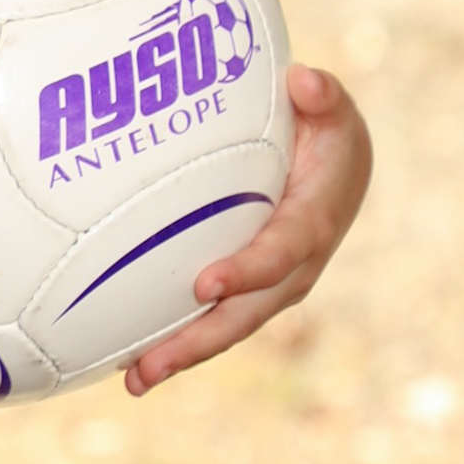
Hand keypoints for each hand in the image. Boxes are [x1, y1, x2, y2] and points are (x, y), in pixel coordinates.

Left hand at [124, 64, 371, 395]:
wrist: (333, 162)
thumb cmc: (324, 128)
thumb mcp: (330, 108)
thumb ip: (321, 96)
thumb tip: (304, 83)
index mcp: (316, 222)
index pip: (282, 252)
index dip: (247, 271)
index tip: (204, 284)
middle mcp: (295, 267)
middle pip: (247, 312)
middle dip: (200, 340)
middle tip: (150, 364)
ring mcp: (269, 284)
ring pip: (227, 326)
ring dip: (182, 354)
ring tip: (133, 380)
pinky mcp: (245, 288)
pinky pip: (213, 318)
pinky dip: (177, 340)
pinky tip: (130, 358)